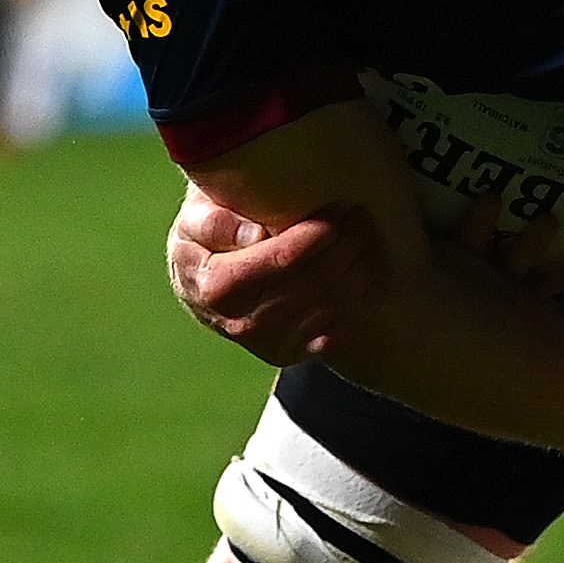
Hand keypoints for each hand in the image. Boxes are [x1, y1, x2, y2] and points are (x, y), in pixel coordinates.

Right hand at [169, 188, 384, 360]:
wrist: (201, 288)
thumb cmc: (203, 242)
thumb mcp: (193, 219)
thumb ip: (214, 222)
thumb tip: (253, 235)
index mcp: (216, 287)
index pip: (280, 261)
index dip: (314, 236)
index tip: (336, 210)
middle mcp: (242, 323)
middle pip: (312, 283)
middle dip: (344, 247)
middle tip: (360, 215)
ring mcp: (270, 343)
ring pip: (331, 306)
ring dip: (359, 268)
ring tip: (370, 234)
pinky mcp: (292, 352)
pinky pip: (338, 325)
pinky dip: (360, 294)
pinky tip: (369, 265)